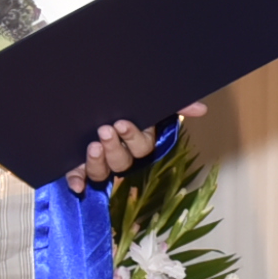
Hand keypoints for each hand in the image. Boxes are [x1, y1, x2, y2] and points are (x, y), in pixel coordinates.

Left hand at [64, 103, 207, 193]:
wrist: (93, 94)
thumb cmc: (125, 99)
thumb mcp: (149, 99)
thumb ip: (175, 104)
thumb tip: (201, 109)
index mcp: (138, 141)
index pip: (141, 148)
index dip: (132, 138)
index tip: (122, 123)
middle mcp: (120, 154)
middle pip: (122, 162)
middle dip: (114, 148)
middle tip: (104, 130)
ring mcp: (100, 161)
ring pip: (102, 172)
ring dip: (98, 163)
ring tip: (93, 146)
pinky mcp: (78, 163)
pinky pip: (79, 176)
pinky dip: (77, 181)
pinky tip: (75, 184)